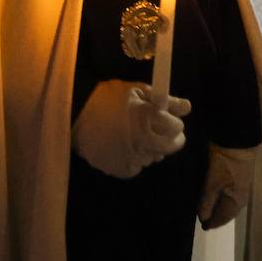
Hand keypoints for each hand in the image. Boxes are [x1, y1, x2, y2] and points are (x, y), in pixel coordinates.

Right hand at [72, 80, 191, 178]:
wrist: (74, 114)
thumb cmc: (106, 98)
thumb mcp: (136, 91)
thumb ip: (164, 100)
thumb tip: (187, 107)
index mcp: (148, 118)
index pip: (177, 128)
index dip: (174, 122)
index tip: (166, 118)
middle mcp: (143, 140)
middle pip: (171, 147)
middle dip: (169, 138)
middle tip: (155, 130)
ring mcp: (132, 157)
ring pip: (154, 157)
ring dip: (150, 148)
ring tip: (132, 136)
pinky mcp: (120, 169)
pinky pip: (136, 167)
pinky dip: (134, 159)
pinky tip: (122, 146)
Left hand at [198, 144, 256, 228]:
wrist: (237, 140)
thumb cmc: (224, 163)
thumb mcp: (212, 183)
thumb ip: (206, 202)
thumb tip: (203, 218)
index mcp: (237, 202)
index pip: (223, 219)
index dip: (212, 223)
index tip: (202, 226)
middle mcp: (241, 198)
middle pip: (227, 212)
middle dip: (215, 216)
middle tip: (203, 218)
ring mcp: (241, 188)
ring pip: (228, 204)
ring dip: (218, 207)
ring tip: (206, 208)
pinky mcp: (239, 179)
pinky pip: (229, 195)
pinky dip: (221, 198)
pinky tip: (213, 196)